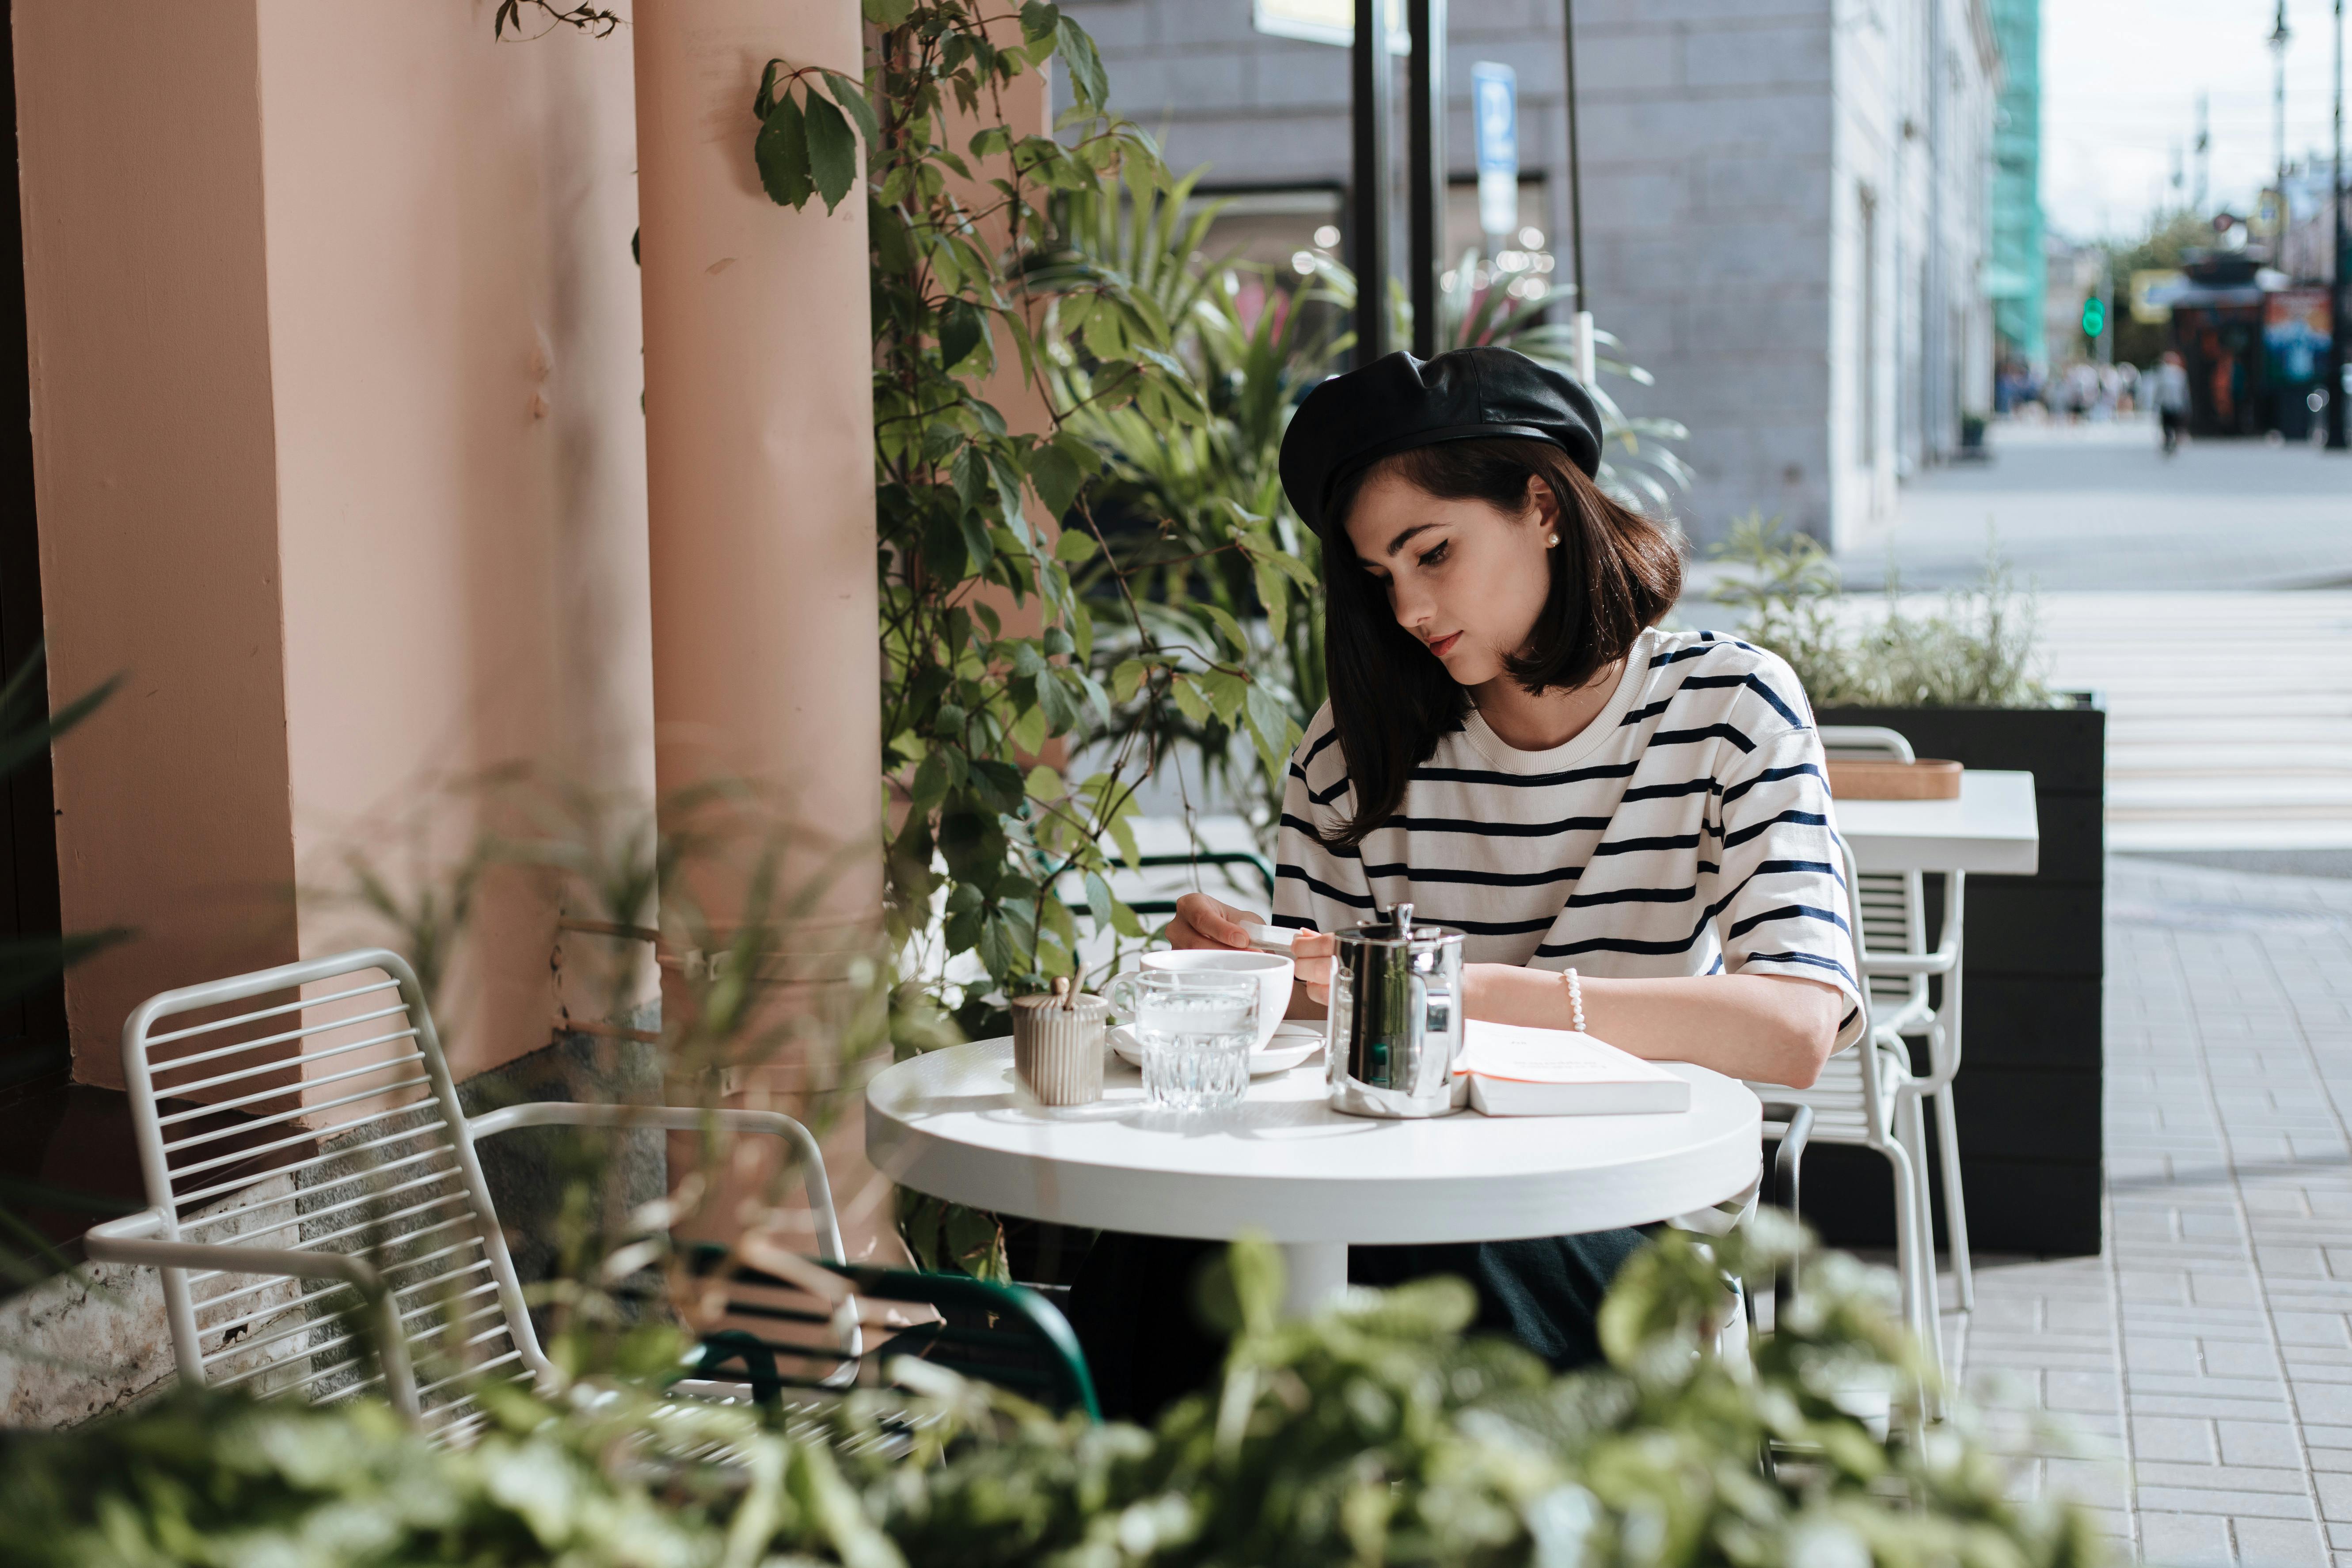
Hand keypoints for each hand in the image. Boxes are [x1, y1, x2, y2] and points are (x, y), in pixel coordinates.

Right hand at [1168, 893, 1333, 1012]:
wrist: (1228, 933)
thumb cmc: (1234, 924)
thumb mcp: (1246, 920)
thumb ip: (1251, 930)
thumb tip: (1259, 948)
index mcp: (1190, 904)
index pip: (1202, 917)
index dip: (1222, 930)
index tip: (1242, 939)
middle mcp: (1177, 925)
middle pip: (1196, 943)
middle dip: (1225, 951)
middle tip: (1251, 955)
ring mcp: (1175, 948)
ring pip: (1194, 961)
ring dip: (1222, 965)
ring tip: (1245, 966)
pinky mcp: (1179, 966)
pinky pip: (1194, 973)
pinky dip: (1215, 974)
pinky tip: (1231, 976)